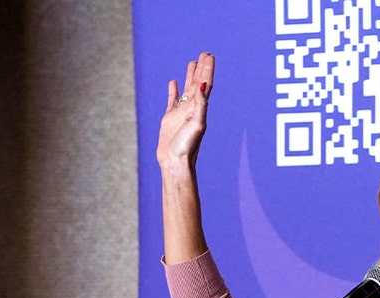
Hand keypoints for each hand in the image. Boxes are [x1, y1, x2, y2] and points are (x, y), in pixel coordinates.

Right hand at [157, 51, 214, 167]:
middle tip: (204, 53)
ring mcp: (181, 112)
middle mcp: (192, 108)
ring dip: (189, 75)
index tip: (209, 56)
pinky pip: (173, 99)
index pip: (206, 84)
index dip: (208, 70)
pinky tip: (173, 81)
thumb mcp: (197, 125)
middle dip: (201, 68)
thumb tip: (203, 86)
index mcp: (200, 108)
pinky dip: (173, 90)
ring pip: (186, 89)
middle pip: (198, 83)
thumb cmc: (187, 147)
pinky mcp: (170, 118)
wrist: (175, 162)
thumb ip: (200, 105)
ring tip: (192, 61)